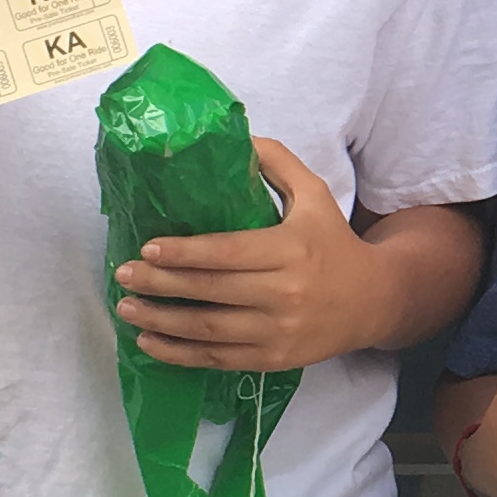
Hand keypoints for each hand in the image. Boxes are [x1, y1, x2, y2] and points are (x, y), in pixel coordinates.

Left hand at [114, 135, 400, 372]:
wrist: (373, 301)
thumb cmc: (334, 242)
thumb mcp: (315, 195)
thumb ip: (276, 164)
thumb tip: (236, 137)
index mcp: (291, 249)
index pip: (228, 253)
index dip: (185, 253)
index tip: (147, 248)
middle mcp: (284, 293)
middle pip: (210, 291)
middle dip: (160, 284)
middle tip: (122, 275)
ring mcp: (278, 331)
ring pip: (208, 328)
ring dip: (161, 321)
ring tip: (127, 307)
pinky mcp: (273, 358)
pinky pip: (217, 359)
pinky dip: (179, 354)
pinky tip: (150, 342)